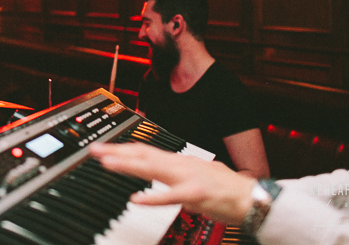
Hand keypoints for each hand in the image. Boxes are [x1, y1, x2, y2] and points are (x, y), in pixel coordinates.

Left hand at [89, 142, 255, 223]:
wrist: (252, 197)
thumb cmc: (226, 190)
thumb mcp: (196, 178)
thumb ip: (177, 177)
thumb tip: (164, 179)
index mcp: (179, 162)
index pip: (146, 151)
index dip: (123, 148)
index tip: (104, 148)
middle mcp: (181, 165)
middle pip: (144, 155)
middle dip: (117, 151)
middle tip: (95, 150)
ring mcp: (188, 178)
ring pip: (153, 169)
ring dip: (129, 166)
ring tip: (108, 164)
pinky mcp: (196, 194)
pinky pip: (171, 196)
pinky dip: (153, 198)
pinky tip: (137, 200)